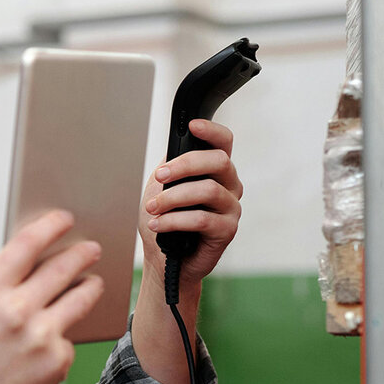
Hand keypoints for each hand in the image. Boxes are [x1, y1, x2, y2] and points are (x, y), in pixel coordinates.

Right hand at [0, 210, 103, 383]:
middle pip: (62, 267)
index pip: (27, 243)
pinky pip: (68, 337)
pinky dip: (62, 337)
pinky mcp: (57, 360)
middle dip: (82, 253)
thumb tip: (43, 256)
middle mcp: (15, 310)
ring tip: (94, 282)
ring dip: (91, 286)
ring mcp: (39, 336)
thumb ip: (2, 283)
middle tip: (93, 247)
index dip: (50, 226)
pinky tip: (49, 344)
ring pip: (81, 298)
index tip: (64, 217)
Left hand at [139, 119, 242, 285]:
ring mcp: (231, 207)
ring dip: (173, 197)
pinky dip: (174, 220)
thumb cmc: (166, 219)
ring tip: (151, 207)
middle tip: (159, 176)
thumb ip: (171, 166)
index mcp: (215, 170)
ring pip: (208, 190)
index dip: (212, 131)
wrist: (164, 258)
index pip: (224, 142)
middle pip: (218, 161)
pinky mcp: (227, 231)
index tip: (193, 126)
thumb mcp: (163, 186)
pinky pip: (202, 219)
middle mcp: (229, 185)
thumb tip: (171, 153)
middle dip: (184, 165)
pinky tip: (158, 224)